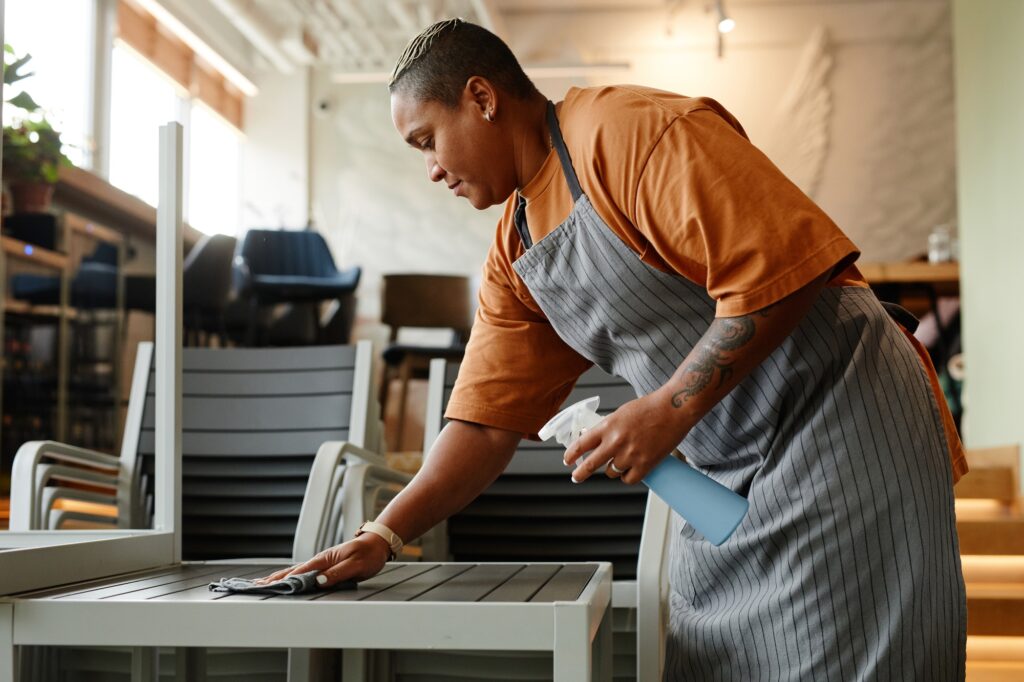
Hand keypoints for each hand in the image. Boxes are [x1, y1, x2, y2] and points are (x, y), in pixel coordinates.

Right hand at [253, 532, 389, 587]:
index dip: (283, 580)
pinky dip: (291, 577)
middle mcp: (319, 561)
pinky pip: (304, 573)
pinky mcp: (326, 567)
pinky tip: (285, 580)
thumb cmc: (368, 554)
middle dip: (274, 578)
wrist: (377, 544)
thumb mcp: (356, 565)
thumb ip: (337, 573)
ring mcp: (321, 563)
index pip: (299, 572)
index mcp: (324, 560)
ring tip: (263, 583)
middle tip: (255, 585)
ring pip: (296, 572)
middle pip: (292, 571)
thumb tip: (318, 581)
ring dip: (279, 578)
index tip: (268, 586)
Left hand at [563, 388, 690, 484]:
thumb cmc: (650, 408)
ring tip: (623, 459)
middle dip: (580, 473)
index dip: (571, 454)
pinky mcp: (645, 464)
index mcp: (608, 426)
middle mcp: (616, 441)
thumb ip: (608, 428)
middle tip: (576, 477)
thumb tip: (596, 442)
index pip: (582, 444)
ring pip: (611, 472)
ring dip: (613, 469)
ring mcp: (630, 454)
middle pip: (591, 464)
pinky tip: (631, 469)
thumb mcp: (621, 413)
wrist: (674, 409)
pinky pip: (628, 479)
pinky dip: (628, 476)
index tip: (567, 460)